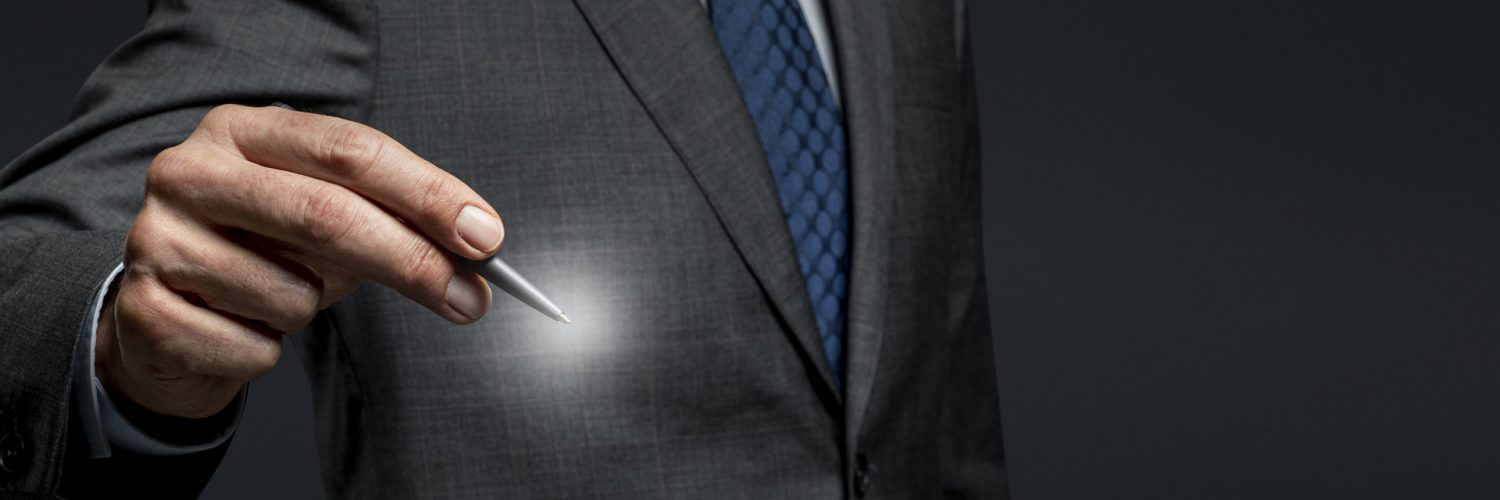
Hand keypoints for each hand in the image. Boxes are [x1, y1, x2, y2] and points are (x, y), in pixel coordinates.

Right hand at [97, 104, 502, 417]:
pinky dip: (268, 351)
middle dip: (412, 263)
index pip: (351, 151)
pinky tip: (239, 330)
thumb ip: (396, 224)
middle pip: (326, 215)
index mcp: (242, 130)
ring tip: (280, 300)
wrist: (166, 316)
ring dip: (313, 312)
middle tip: (470, 300)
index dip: (427, 195)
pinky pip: (253, 348)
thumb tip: (477, 254)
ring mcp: (156, 238)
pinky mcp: (143, 309)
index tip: (487, 238)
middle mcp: (189, 171)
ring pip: (292, 294)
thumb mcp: (328, 221)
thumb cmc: (266, 254)